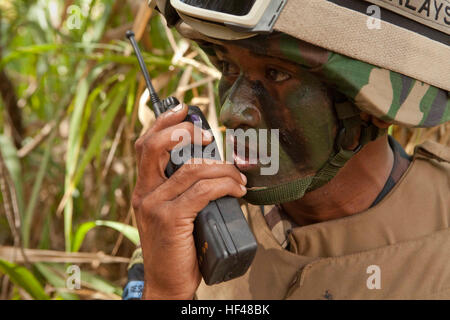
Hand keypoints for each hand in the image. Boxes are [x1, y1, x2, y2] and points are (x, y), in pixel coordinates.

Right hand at [132, 104, 246, 299]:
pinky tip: (237, 189)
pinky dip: (225, 184)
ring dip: (222, 167)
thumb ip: (184, 191)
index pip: (145, 144)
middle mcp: (143, 193)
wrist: (167, 283)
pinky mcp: (170, 219)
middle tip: (208, 136)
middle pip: (154, 146)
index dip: (163, 122)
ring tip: (239, 177)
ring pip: (191, 169)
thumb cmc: (178, 247)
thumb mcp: (174, 214)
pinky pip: (202, 190)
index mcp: (143, 188)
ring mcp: (154, 205)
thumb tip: (214, 167)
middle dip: (184, 132)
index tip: (184, 110)